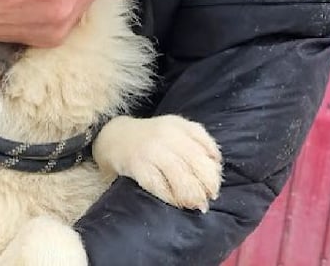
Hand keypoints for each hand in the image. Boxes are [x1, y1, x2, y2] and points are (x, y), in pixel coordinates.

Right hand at [93, 115, 222, 212]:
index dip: (214, 167)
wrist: (113, 137)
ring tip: (198, 205)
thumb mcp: (174, 128)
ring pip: (180, 175)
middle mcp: (166, 135)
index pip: (204, 144)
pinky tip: (178, 203)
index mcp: (179, 125)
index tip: (215, 182)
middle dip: (207, 182)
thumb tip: (216, 162)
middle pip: (195, 161)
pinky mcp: (137, 165)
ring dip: (193, 194)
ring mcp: (151, 150)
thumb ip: (196, 140)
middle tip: (211, 197)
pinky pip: (159, 185)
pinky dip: (172, 197)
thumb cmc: (150, 138)